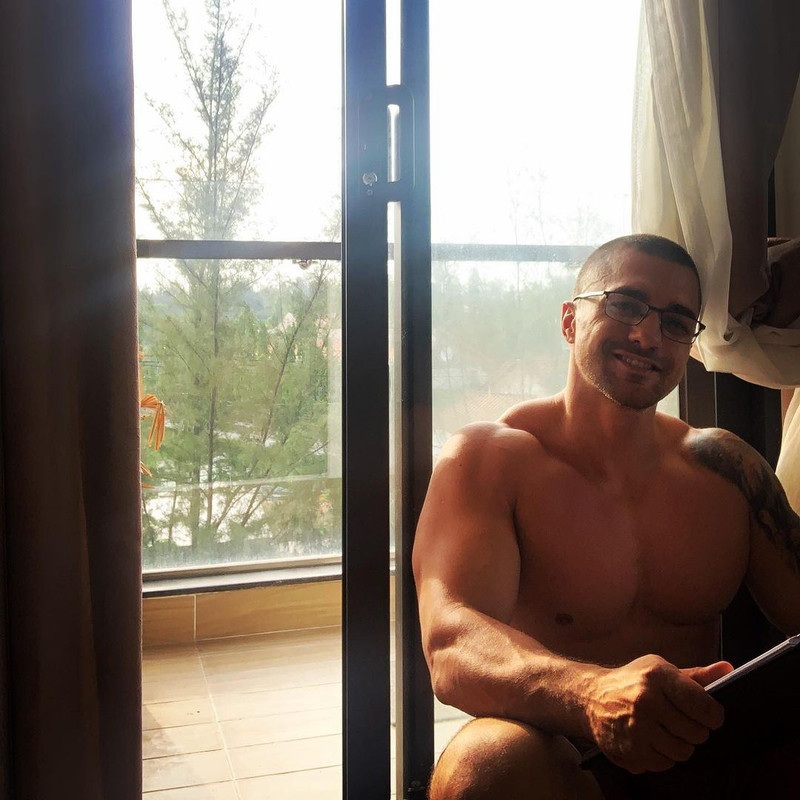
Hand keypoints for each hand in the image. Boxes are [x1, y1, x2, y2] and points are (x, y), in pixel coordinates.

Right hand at [585, 654, 732, 773]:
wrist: (590, 697)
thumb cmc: (631, 681)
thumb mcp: (660, 668)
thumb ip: (696, 675)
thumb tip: (729, 670)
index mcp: (657, 677)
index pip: (704, 706)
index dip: (714, 715)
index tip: (710, 715)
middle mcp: (646, 702)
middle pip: (697, 733)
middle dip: (695, 730)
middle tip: (683, 722)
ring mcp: (636, 729)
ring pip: (683, 752)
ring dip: (680, 745)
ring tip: (667, 731)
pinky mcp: (630, 750)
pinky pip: (665, 764)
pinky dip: (662, 756)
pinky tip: (652, 740)